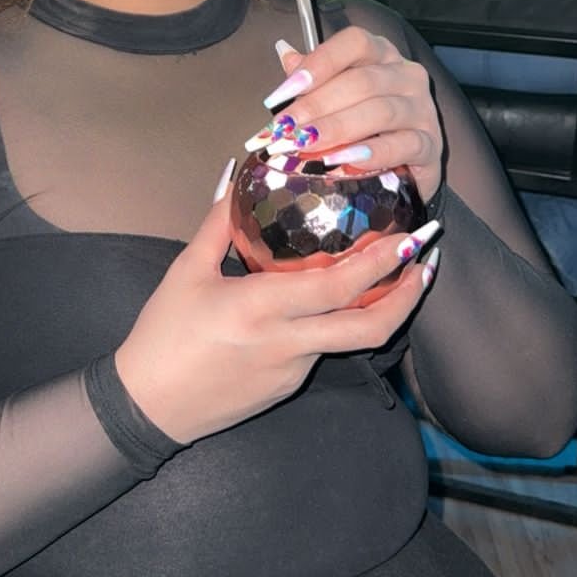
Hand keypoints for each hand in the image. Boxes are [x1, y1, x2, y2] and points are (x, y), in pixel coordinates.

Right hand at [115, 181, 436, 442]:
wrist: (149, 405)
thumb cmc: (163, 333)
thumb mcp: (188, 271)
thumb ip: (219, 221)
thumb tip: (237, 171)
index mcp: (262, 307)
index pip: (339, 287)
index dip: (381, 264)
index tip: (408, 238)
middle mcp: (288, 342)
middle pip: (370, 327)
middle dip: (407, 294)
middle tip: (427, 260)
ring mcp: (293, 370)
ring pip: (353, 340)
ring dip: (384, 310)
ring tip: (401, 279)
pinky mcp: (289, 387)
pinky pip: (324, 350)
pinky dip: (343, 323)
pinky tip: (344, 302)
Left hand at [247, 30, 442, 202]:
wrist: (405, 166)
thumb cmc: (367, 125)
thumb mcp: (338, 96)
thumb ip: (314, 77)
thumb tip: (285, 53)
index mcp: (382, 54)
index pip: (354, 43)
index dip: (319, 63)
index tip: (284, 91)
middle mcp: (407, 75)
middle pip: (362, 81)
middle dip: (316, 105)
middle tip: (285, 128)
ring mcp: (423, 109)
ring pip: (380, 111)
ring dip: (337, 128)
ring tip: (305, 143)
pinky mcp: (430, 145)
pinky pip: (403, 145)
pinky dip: (371, 154)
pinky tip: (343, 161)